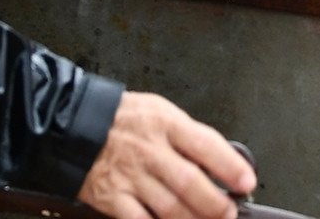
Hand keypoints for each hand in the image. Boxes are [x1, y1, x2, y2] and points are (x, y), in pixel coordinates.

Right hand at [76, 91, 255, 218]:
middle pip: (190, 183)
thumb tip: (220, 160)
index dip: (230, 166)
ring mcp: (131, 176)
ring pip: (170, 207)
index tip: (246, 181)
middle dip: (216, 204)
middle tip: (228, 212)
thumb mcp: (159, 111)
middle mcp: (150, 150)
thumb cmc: (122, 118)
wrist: (74, 124)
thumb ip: (187, 135)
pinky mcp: (113, 198)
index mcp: (165, 124)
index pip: (206, 145)